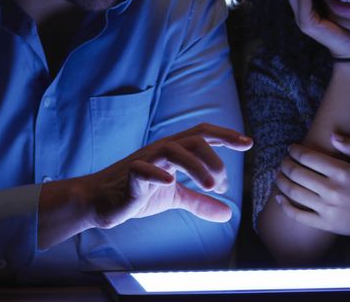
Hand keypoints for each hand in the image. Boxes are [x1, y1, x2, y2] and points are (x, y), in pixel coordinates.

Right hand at [79, 123, 252, 229]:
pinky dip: (157, 173)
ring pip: (173, 150)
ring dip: (196, 166)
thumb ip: (200, 202)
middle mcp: (162, 151)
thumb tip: (228, 214)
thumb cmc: (138, 194)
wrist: (100, 203)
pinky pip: (143, 169)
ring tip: (211, 186)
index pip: (203, 134)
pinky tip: (170, 182)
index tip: (248, 143)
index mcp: (174, 152)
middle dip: (214, 158)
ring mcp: (145, 161)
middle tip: (223, 185)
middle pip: (194, 139)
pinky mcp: (129, 177)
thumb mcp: (174, 198)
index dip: (226, 135)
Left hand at [273, 134, 349, 236]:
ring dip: (281, 181)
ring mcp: (328, 208)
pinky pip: (298, 216)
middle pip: (297, 173)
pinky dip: (284, 206)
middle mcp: (333, 190)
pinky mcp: (325, 223)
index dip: (295, 151)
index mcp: (342, 172)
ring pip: (294, 192)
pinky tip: (278, 198)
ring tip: (278, 175)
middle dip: (285, 164)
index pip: (308, 157)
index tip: (291, 149)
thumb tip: (332, 135)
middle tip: (283, 162)